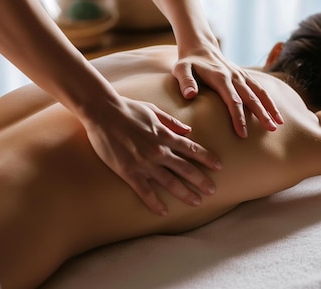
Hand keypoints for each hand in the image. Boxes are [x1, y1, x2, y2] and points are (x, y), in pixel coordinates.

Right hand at [83, 97, 220, 215]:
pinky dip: (155, 203)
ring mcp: (144, 163)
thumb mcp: (153, 111)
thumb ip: (171, 122)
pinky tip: (163, 212)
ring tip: (197, 202)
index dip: (206, 158)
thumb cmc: (128, 109)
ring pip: (169, 182)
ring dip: (185, 193)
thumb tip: (188, 130)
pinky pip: (144, 191)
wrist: (102, 112)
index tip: (218, 166)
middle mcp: (158, 151)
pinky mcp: (128, 171)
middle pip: (185, 168)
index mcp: (165, 135)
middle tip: (212, 191)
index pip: (191, 148)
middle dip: (201, 180)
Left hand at [172, 42, 283, 137]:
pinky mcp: (245, 77)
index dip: (238, 117)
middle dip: (262, 114)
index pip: (232, 100)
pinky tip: (276, 113)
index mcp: (221, 77)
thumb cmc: (188, 63)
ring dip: (270, 108)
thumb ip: (185, 81)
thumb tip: (190, 95)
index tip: (243, 133)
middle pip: (251, 98)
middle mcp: (235, 76)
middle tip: (271, 130)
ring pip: (260, 92)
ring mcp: (241, 76)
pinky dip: (269, 101)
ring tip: (279, 124)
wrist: (200, 47)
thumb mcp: (181, 69)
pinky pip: (260, 89)